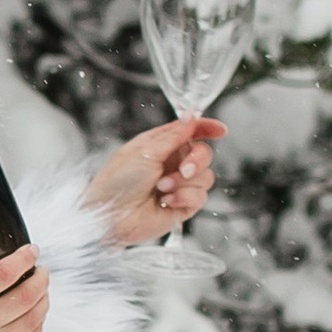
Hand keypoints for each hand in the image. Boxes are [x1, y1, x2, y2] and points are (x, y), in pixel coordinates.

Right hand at [0, 246, 48, 331]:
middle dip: (41, 278)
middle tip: (41, 271)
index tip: (31, 251)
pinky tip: (37, 319)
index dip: (24, 258)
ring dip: (44, 300)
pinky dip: (38, 327)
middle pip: (27, 293)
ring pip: (33, 317)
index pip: (4, 272)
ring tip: (43, 291)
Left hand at [86, 117, 223, 247]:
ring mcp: (179, 185)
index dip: (207, 128)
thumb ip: (174, 135)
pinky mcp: (183, 206)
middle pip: (204, 153)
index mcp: (160, 145)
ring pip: (206, 177)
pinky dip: (183, 198)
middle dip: (197, 160)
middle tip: (183, 170)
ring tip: (161, 189)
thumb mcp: (145, 150)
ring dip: (183, 183)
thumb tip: (191, 116)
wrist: (111, 215)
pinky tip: (165, 202)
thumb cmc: (117, 181)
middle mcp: (172, 163)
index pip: (190, 131)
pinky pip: (200, 197)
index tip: (220, 130)